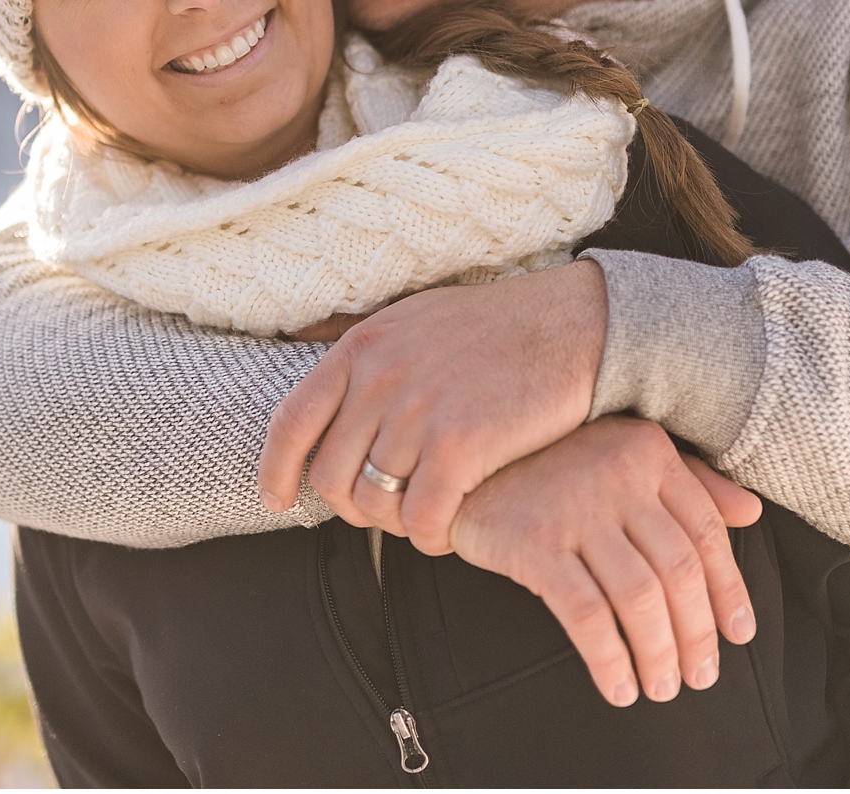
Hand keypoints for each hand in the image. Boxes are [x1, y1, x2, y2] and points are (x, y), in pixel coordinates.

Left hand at [257, 261, 608, 553]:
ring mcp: (418, 412)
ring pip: (374, 505)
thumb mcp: (415, 314)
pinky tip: (450, 529)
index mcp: (362, 346)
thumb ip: (364, 340)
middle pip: (330, 476)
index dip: (275, 470)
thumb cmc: (498, 325)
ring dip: (396, 524)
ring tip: (425, 516)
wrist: (574, 325)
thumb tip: (305, 338)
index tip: (277, 499)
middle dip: (351, 507)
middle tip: (385, 512)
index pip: (291, 420)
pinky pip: (421, 520)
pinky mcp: (461, 446)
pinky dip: (431, 536)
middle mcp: (380, 378)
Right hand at [450, 418, 762, 707]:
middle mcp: (616, 474)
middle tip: (700, 676)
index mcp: (646, 452)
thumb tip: (750, 511)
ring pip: (638, 598)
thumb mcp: (622, 458)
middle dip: (696, 634)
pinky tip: (617, 686)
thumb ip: (689, 482)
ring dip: (657, 654)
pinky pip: (586, 614)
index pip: (705, 531)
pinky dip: (608, 659)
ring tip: (661, 688)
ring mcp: (574, 508)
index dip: (728, 590)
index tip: (737, 635)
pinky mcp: (532, 543)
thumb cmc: (551, 465)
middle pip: (678, 570)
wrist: (461, 468)